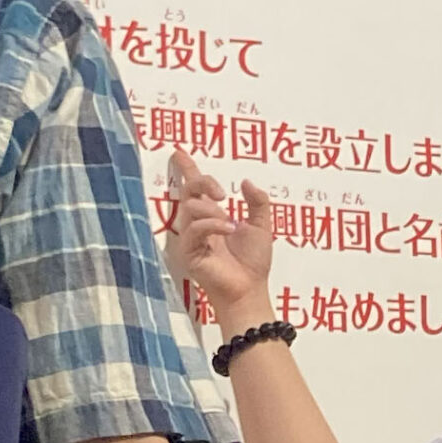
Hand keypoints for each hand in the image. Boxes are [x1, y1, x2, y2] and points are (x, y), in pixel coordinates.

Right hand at [163, 158, 275, 330]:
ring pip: (191, 207)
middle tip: (222, 193)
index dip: (187, 169)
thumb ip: (257, 202)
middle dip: (203, 182)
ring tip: (232, 224)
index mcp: (212, 216)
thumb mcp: (261, 226)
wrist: (250, 289)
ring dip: (213, 210)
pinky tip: (229, 229)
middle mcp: (197, 224)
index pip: (195, 188)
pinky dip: (213, 224)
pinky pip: (195, 228)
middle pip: (189, 190)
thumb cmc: (253, 262)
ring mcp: (190, 238)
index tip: (179, 153)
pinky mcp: (188, 252)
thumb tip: (246, 182)